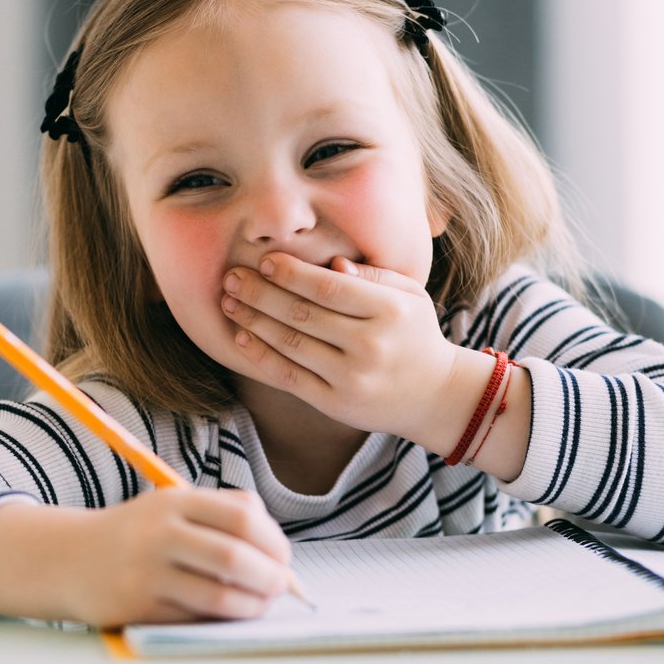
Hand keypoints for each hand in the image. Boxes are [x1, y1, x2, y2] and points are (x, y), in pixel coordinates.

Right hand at [67, 487, 292, 627]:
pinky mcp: (137, 607)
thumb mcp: (173, 506)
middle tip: (281, 587)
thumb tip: (279, 554)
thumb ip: (224, 515)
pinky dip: (219, 619)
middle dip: (269, 577)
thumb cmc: (137, 535)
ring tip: (260, 604)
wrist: (68, 558)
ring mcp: (146, 571)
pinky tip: (227, 615)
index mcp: (175, 500)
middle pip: (233, 555)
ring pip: (217, 594)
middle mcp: (159, 532)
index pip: (241, 517)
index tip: (283, 558)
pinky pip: (194, 618)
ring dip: (251, 605)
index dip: (273, 541)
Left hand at [220, 252, 460, 439]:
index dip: (291, 273)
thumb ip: (373, 275)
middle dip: (260, 293)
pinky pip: (289, 376)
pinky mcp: (334, 403)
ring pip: (291, 344)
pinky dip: (261, 356)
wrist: (435, 395)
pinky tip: (242, 337)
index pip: (329, 287)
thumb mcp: (410, 295)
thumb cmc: (415, 335)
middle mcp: (370, 345)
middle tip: (231, 277)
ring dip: (253, 320)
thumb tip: (332, 264)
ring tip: (228, 302)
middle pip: (303, 314)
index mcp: (390, 311)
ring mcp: (351, 378)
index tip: (264, 260)